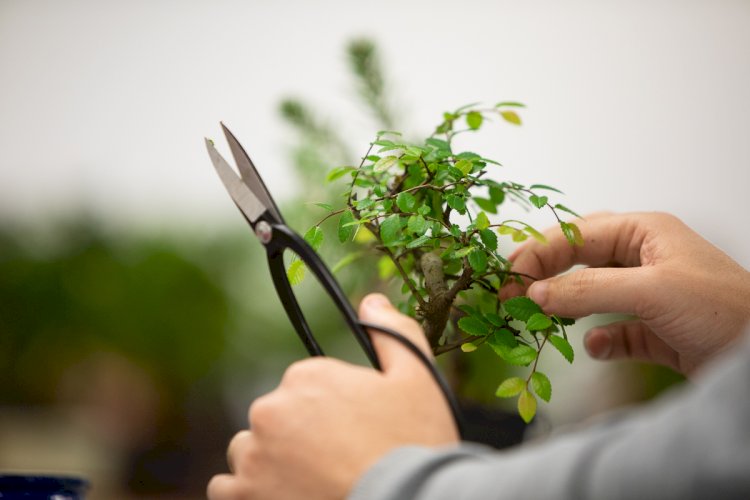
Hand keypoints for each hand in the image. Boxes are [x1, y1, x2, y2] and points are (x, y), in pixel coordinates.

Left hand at [207, 293, 458, 499]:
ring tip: (307, 481)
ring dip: (268, 463)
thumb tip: (372, 302)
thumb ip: (392, 333)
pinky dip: (247, 492)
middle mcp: (272, 410)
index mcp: (307, 377)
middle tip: (333, 459)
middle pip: (274, 418)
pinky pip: (226, 488)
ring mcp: (254, 456)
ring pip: (248, 452)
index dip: (329, 410)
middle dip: (296, 435)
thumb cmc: (413, 445)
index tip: (349, 430)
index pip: (303, 387)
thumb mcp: (418, 379)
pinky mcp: (244, 496)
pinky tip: (280, 494)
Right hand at [501, 212, 749, 373]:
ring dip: (567, 308)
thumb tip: (534, 294)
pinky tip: (595, 348)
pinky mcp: (657, 331)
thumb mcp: (650, 291)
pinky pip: (615, 331)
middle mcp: (644, 259)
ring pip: (592, 295)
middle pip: (580, 260)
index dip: (537, 253)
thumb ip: (587, 290)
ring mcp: (650, 296)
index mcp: (643, 232)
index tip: (506, 278)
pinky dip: (600, 340)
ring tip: (539, 320)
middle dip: (545, 276)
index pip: (576, 235)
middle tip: (510, 295)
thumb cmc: (722, 310)